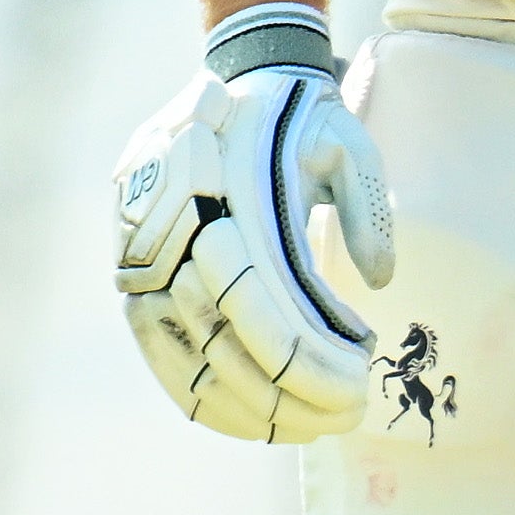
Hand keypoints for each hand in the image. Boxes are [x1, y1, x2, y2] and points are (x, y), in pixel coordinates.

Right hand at [111, 4, 394, 441]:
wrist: (227, 85)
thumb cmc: (300, 119)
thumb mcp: (347, 140)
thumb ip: (368, 207)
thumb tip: (381, 283)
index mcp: (225, 197)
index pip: (260, 301)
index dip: (304, 356)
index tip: (356, 385)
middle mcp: (172, 236)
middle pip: (226, 340)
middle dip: (288, 393)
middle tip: (348, 417)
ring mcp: (142, 266)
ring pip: (191, 359)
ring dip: (251, 407)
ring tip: (313, 428)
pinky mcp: (134, 287)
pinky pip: (164, 356)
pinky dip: (207, 397)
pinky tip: (256, 423)